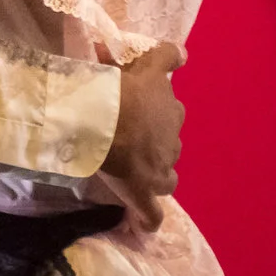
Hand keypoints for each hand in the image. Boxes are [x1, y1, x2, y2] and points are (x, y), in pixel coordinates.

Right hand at [95, 43, 184, 226]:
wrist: (104, 120)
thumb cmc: (109, 90)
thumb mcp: (124, 67)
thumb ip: (140, 61)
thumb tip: (146, 50)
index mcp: (164, 99)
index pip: (169, 94)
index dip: (156, 94)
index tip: (145, 91)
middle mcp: (171, 130)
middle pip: (168, 133)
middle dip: (153, 134)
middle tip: (124, 132)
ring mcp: (162, 164)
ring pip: (166, 172)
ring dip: (153, 170)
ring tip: (131, 174)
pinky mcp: (147, 190)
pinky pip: (151, 213)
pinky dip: (147, 218)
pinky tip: (141, 225)